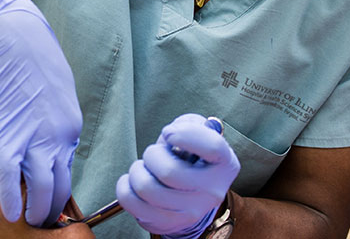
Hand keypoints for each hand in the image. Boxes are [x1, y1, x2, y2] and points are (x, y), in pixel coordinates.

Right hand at [0, 0, 81, 225]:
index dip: (59, 189)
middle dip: (52, 208)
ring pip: (41, 189)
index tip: (51, 199)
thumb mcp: (56, 92)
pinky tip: (11, 213)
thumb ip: (52, 120)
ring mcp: (34, 139)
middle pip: (59, 185)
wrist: (11, 38)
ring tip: (29, 222)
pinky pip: (14, 179)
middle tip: (42, 220)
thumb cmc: (32, 58)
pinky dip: (13, 199)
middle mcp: (59, 137)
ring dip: (37, 210)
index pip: (68, 169)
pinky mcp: (7, 138)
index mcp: (71, 126)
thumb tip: (43, 138)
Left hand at [116, 114, 239, 238]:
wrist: (192, 193)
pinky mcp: (168, 223)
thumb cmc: (191, 156)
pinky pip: (133, 203)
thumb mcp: (198, 134)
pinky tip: (134, 182)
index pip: (212, 147)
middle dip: (151, 154)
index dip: (186, 134)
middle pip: (169, 172)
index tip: (170, 133)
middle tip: (153, 153)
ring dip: (137, 171)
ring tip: (143, 168)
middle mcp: (212, 191)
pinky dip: (125, 187)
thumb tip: (171, 135)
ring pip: (147, 188)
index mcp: (224, 164)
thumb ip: (188, 125)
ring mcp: (191, 211)